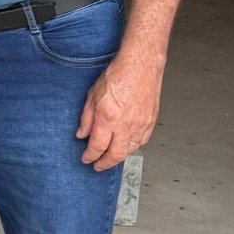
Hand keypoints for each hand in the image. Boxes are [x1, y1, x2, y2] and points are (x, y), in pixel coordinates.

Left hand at [76, 55, 163, 170]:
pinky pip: (142, 141)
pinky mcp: (151, 122)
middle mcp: (125, 125)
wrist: (140, 67)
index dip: (90, 156)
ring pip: (130, 150)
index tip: (86, 159)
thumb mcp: (92, 96)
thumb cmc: (117, 76)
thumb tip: (82, 134)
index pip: (97, 146)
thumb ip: (86, 118)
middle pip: (115, 154)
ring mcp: (140, 125)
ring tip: (110, 157)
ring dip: (119, 156)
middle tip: (98, 166)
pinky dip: (132, 147)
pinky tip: (126, 146)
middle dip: (105, 163)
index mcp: (107, 118)